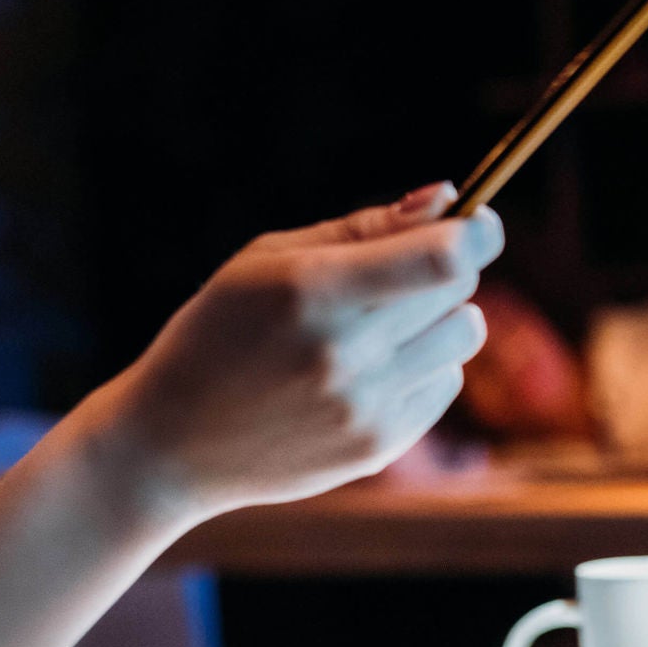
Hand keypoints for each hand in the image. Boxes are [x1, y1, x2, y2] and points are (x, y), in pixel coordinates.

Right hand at [85, 182, 500, 528]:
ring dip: (439, 319)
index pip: (443, 258)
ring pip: (464, 338)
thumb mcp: (268, 259)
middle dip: (446, 267)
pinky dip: (423, 367)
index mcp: (313, 291)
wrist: (171, 441)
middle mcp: (345, 353)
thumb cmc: (218, 330)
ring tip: (381, 323)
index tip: (475, 222)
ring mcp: (364, 406)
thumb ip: (362, 227)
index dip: (476, 230)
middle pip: (460, 291)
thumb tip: (445, 199)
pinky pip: (444, 385)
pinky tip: (367, 368)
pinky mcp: (376, 447)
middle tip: (401, 271)